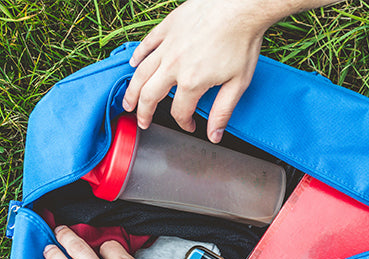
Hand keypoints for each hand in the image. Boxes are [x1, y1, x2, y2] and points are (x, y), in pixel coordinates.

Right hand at [123, 0, 272, 142]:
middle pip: (150, 96)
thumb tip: (214, 136)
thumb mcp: (237, 84)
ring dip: (131, 91)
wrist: (242, 5)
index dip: (184, 123)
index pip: (179, 111)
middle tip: (142, 122)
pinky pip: (146, 44)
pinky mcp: (168, 27)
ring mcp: (168, 45)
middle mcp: (174, 65)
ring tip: (127, 102)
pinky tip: (133, 64)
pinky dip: (137, 56)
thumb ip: (222, 112)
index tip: (189, 125)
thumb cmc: (242, 40)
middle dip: (144, 113)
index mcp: (191, 81)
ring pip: (141, 72)